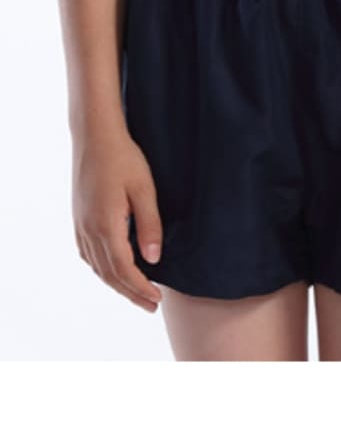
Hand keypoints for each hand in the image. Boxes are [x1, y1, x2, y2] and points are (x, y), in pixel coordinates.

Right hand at [72, 127, 162, 311]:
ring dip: (116, 283)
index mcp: (106, 226)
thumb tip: (154, 258)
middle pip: (108, 274)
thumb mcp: (145, 189)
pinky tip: (112, 270)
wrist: (95, 139)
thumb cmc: (125, 159)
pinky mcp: (79, 219)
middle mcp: (89, 231)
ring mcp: (80, 226)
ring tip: (136, 293)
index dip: (139, 288)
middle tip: (151, 305)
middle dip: (130, 293)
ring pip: (96, 267)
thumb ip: (150, 224)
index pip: (123, 269)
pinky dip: (102, 269)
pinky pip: (88, 255)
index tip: (156, 299)